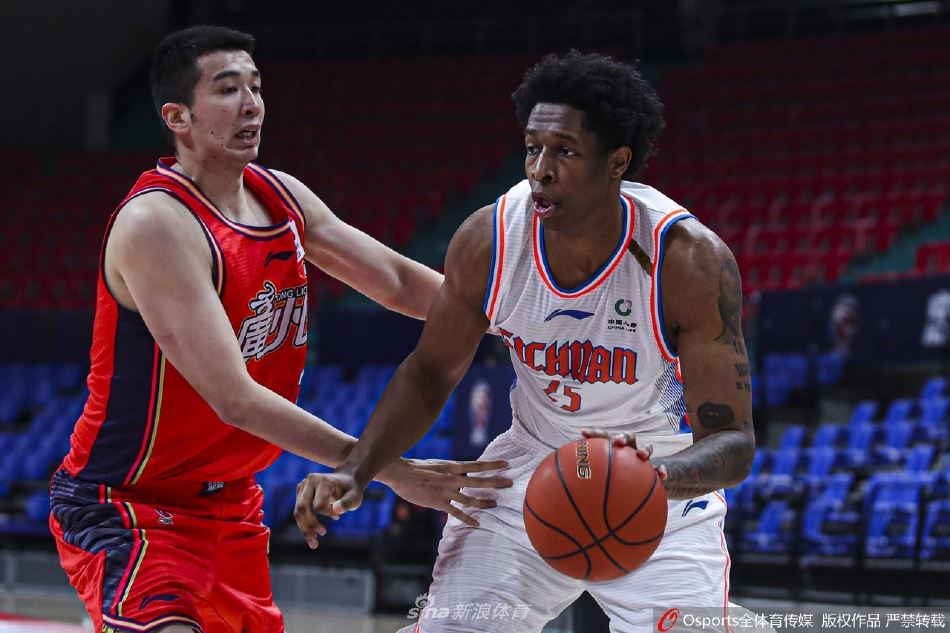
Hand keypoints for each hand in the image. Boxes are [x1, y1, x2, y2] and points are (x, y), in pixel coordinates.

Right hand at [294, 472, 360, 548]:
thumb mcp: (355, 497)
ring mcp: (303, 486)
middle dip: (309, 526)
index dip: (327, 514)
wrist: (346, 479)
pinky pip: (298, 511)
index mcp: (323, 481)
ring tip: (313, 543)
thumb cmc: (351, 490)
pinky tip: (312, 534)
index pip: (318, 505)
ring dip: (304, 529)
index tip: (338, 517)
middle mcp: (310, 481)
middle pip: (302, 508)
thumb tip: (336, 510)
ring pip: (297, 511)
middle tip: (316, 542)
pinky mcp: (300, 492)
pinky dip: (304, 524)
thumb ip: (347, 503)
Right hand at [385, 458, 511, 527]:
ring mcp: (445, 491)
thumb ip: (450, 471)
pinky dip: (467, 519)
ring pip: (470, 498)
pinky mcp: (438, 503)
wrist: (400, 473)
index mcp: (452, 466)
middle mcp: (452, 478)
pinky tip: (477, 523)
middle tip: (510, 483)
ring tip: (496, 503)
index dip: (492, 465)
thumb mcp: (437, 465)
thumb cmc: (417, 468)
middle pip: (479, 481)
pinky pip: (456, 513)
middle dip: (496, 482)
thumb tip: (462, 476)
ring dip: (484, 502)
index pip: (477, 465)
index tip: (506, 464)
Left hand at [581, 428, 667, 481]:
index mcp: (614, 450)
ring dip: (645, 450)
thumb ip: (585, 482)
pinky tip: (661, 477)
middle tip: (616, 442)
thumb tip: (561, 493)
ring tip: (642, 456)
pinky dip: (662, 471)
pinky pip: (661, 469)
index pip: (603, 437)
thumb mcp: (600, 482)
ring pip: (647, 449)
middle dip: (621, 437)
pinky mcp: (656, 471)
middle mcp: (628, 451)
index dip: (594, 434)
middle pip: (627, 438)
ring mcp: (644, 460)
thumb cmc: (616, 483)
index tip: (583, 433)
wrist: (642, 487)